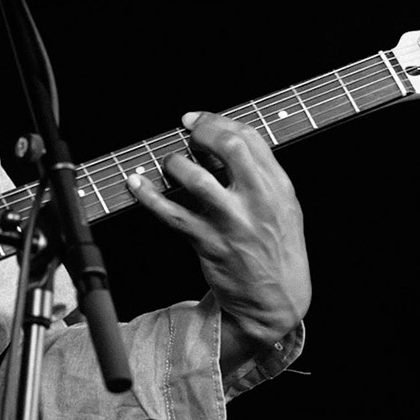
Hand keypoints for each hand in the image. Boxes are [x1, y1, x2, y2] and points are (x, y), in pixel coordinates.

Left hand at [126, 111, 310, 361]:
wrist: (275, 300)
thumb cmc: (275, 248)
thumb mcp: (283, 206)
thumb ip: (258, 174)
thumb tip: (217, 141)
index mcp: (278, 187)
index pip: (249, 137)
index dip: (217, 121)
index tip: (197, 120)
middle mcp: (257, 200)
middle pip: (229, 146)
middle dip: (201, 131)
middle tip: (186, 133)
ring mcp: (230, 221)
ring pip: (194, 177)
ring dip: (174, 162)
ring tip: (170, 164)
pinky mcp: (206, 242)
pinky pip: (169, 213)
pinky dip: (147, 195)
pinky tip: (135, 183)